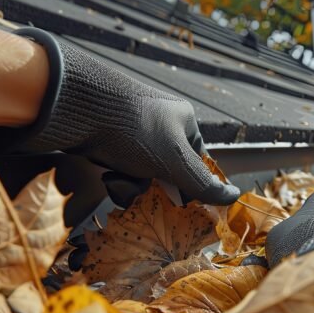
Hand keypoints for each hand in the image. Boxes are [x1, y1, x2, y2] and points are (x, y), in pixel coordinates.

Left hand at [13, 28, 239, 206]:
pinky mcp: (110, 141)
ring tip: (117, 177)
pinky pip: (123, 169)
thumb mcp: (174, 161)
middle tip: (141, 187)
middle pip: (168, 173)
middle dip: (153, 187)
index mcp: (184, 121)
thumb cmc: (135, 131)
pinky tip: (107, 172)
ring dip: (132, 185)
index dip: (190, 185)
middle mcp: (161, 125)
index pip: (198, 161)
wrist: (79, 111)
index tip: (179, 202)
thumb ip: (204, 184)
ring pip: (144, 176)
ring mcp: (134, 133)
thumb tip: (234, 196)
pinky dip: (116, 177)